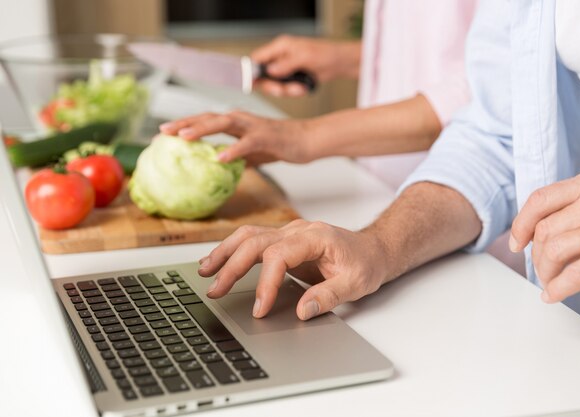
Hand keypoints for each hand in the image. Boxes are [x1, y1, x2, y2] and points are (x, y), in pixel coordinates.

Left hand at [159, 110, 313, 164]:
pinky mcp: (265, 136)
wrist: (306, 140)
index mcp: (235, 122)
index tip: (163, 133)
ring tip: (183, 138)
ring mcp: (252, 126)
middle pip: (207, 117)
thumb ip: (234, 156)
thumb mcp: (251, 152)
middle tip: (163, 131)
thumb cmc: (279, 144)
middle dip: (184, 123)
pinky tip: (220, 158)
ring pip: (222, 123)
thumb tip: (217, 169)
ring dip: (202, 129)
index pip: (204, 120)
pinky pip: (246, 143)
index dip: (183, 124)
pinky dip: (232, 150)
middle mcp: (240, 119)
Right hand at [197, 220, 390, 319]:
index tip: (259, 308)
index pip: (279, 255)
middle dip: (232, 266)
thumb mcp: (356, 284)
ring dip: (225, 253)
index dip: (266, 282)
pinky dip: (233, 250)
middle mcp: (298, 230)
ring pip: (249, 236)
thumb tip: (301, 310)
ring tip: (204, 272)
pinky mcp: (284, 241)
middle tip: (216, 290)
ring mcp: (289, 233)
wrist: (373, 249)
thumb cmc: (365, 263)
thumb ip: (328, 296)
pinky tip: (219, 262)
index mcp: (315, 237)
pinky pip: (253, 241)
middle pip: (256, 242)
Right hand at [251, 35, 360, 96]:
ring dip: (286, 91)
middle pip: (264, 76)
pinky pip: (286, 90)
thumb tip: (271, 70)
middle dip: (273, 86)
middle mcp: (280, 58)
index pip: (258, 58)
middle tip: (281, 90)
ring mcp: (286, 69)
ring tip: (299, 88)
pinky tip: (303, 89)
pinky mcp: (292, 79)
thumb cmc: (325, 54)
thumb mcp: (304, 57)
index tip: (253, 83)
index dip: (252, 71)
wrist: (339, 64)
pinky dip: (293, 92)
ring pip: (275, 85)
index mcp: (280, 46)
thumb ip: (286, 64)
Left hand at [510, 171, 579, 302]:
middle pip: (544, 229)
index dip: (521, 223)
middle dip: (536, 254)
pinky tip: (552, 294)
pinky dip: (557, 288)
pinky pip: (573, 275)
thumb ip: (571, 206)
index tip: (517, 242)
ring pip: (553, 251)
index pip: (540, 199)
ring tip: (551, 280)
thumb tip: (526, 233)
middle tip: (542, 268)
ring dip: (545, 271)